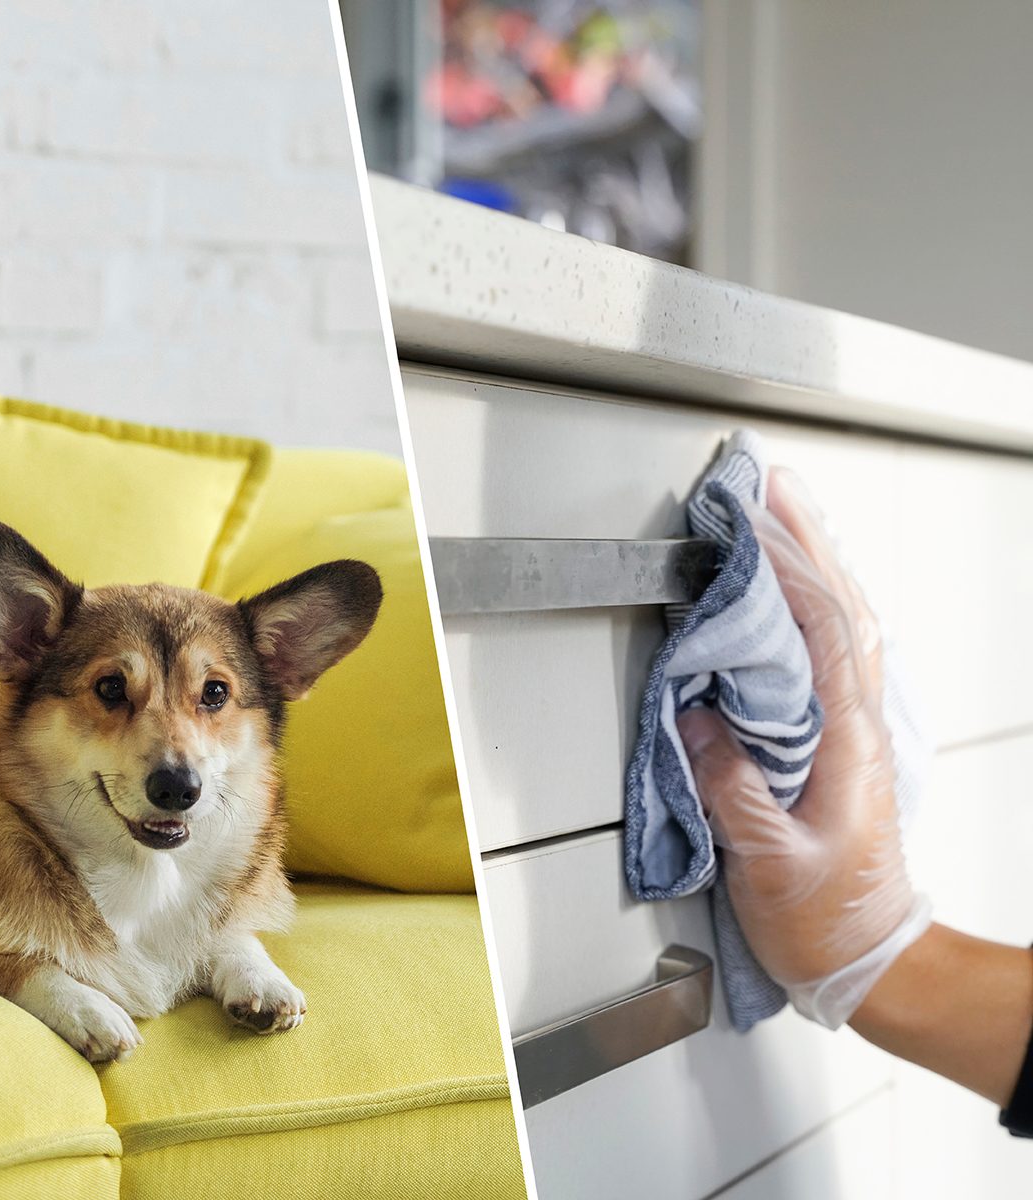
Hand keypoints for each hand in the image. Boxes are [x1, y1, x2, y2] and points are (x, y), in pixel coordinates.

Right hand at [678, 468, 926, 1024]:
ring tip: (782, 518)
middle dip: (807, 540)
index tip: (756, 518)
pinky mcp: (835, 741)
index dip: (790, 565)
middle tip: (771, 487)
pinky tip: (793, 596)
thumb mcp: (771, 862)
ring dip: (815, 564)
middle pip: (841, 609)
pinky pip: (827, 655)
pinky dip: (812, 608)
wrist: (870, 958)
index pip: (823, 629)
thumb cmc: (827, 919)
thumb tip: (697, 720)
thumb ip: (734, 787)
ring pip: (841, 626)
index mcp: (845, 743)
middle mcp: (855, 725)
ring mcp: (851, 730)